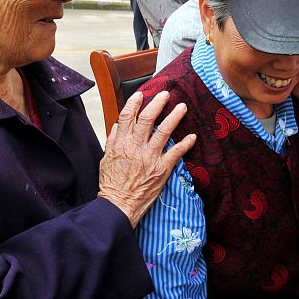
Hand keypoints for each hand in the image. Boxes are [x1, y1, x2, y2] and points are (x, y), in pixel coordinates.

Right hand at [99, 91, 196, 226]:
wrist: (119, 204)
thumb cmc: (111, 183)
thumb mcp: (106, 159)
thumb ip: (113, 140)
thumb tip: (118, 126)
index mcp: (121, 143)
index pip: (127, 116)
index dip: (134, 102)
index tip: (141, 94)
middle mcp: (136, 146)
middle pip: (148, 118)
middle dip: (158, 103)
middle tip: (166, 94)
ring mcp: (150, 156)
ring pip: (164, 131)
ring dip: (175, 116)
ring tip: (182, 107)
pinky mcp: (162, 168)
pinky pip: (176, 152)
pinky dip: (186, 143)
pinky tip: (192, 136)